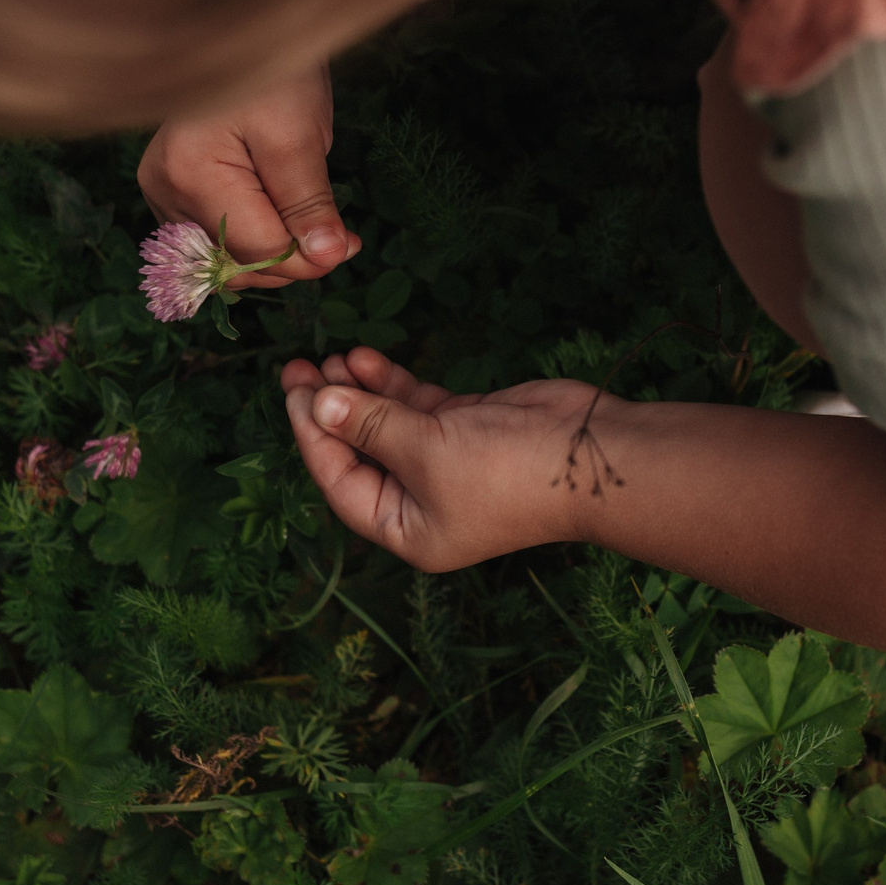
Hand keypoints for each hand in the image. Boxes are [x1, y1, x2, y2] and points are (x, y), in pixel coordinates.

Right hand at [136, 65, 358, 288]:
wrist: (243, 26)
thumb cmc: (273, 69)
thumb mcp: (300, 135)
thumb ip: (307, 203)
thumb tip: (326, 257)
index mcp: (190, 175)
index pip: (258, 251)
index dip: (310, 257)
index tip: (352, 243)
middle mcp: (164, 190)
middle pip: (235, 261)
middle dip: (291, 258)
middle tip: (339, 234)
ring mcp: (162, 191)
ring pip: (224, 256)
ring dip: (272, 252)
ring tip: (312, 223)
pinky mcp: (171, 189)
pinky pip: (214, 237)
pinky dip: (251, 238)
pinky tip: (282, 217)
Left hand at [282, 348, 601, 570]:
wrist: (591, 452)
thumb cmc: (508, 471)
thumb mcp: (426, 450)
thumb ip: (369, 424)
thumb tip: (319, 402)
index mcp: (408, 529)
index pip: (342, 484)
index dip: (312, 439)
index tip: (293, 393)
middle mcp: (422, 501)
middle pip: (359, 453)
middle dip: (329, 411)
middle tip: (299, 369)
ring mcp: (446, 463)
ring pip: (386, 423)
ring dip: (359, 391)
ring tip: (332, 356)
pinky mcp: (467, 428)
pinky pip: (416, 406)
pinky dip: (393, 384)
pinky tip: (367, 359)